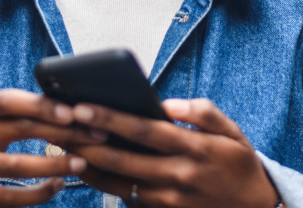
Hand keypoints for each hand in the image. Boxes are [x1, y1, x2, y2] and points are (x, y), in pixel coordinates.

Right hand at [0, 89, 103, 207]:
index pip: (9, 101)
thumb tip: (67, 106)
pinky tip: (59, 185)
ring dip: (54, 164)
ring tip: (81, 161)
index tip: (73, 112)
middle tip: (93, 134)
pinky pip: (11, 197)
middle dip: (62, 132)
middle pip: (20, 130)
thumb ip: (14, 110)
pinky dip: (39, 192)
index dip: (42, 105)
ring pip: (17, 166)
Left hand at [64, 98, 279, 207]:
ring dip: (89, 166)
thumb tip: (168, 104)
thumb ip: (202, 113)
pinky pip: (127, 198)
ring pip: (118, 183)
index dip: (110, 119)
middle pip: (122, 159)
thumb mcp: (232, 133)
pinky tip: (87, 169)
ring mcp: (168, 200)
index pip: (143, 130)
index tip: (83, 107)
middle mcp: (177, 175)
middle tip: (61, 126)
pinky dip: (104, 184)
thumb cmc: (240, 167)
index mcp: (193, 148)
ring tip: (66, 148)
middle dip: (88, 142)